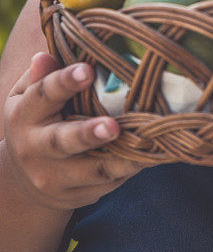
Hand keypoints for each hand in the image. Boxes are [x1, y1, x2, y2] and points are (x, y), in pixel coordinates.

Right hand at [3, 52, 143, 210]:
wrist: (25, 178)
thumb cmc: (36, 120)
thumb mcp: (28, 96)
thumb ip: (41, 76)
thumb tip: (45, 55)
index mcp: (24, 115)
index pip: (43, 95)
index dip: (65, 82)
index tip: (87, 69)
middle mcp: (35, 149)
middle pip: (63, 141)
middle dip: (89, 133)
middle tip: (114, 126)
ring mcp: (55, 178)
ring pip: (91, 170)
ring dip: (121, 158)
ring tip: (147, 143)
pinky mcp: (76, 196)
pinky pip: (106, 184)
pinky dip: (129, 170)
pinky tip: (150, 154)